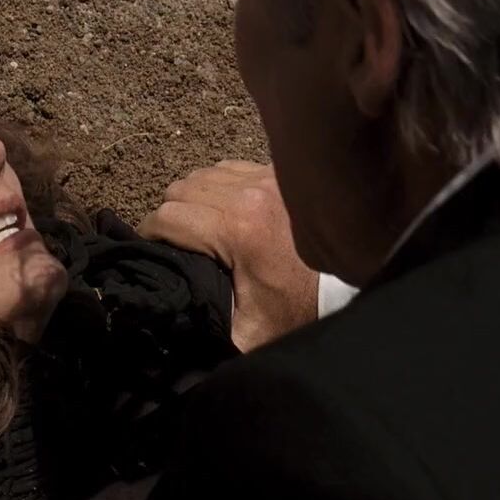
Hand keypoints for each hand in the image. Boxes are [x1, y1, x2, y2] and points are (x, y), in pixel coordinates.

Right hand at [137, 160, 318, 351]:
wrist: (350, 288)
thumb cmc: (297, 309)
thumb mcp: (247, 331)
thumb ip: (203, 321)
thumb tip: (167, 312)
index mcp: (238, 229)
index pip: (167, 216)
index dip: (150, 234)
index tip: (151, 251)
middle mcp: (250, 193)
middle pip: (181, 189)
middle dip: (171, 215)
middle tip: (177, 241)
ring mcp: (268, 177)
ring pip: (203, 174)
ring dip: (194, 197)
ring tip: (200, 224)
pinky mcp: (281, 172)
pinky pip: (232, 168)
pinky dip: (220, 185)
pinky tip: (226, 207)